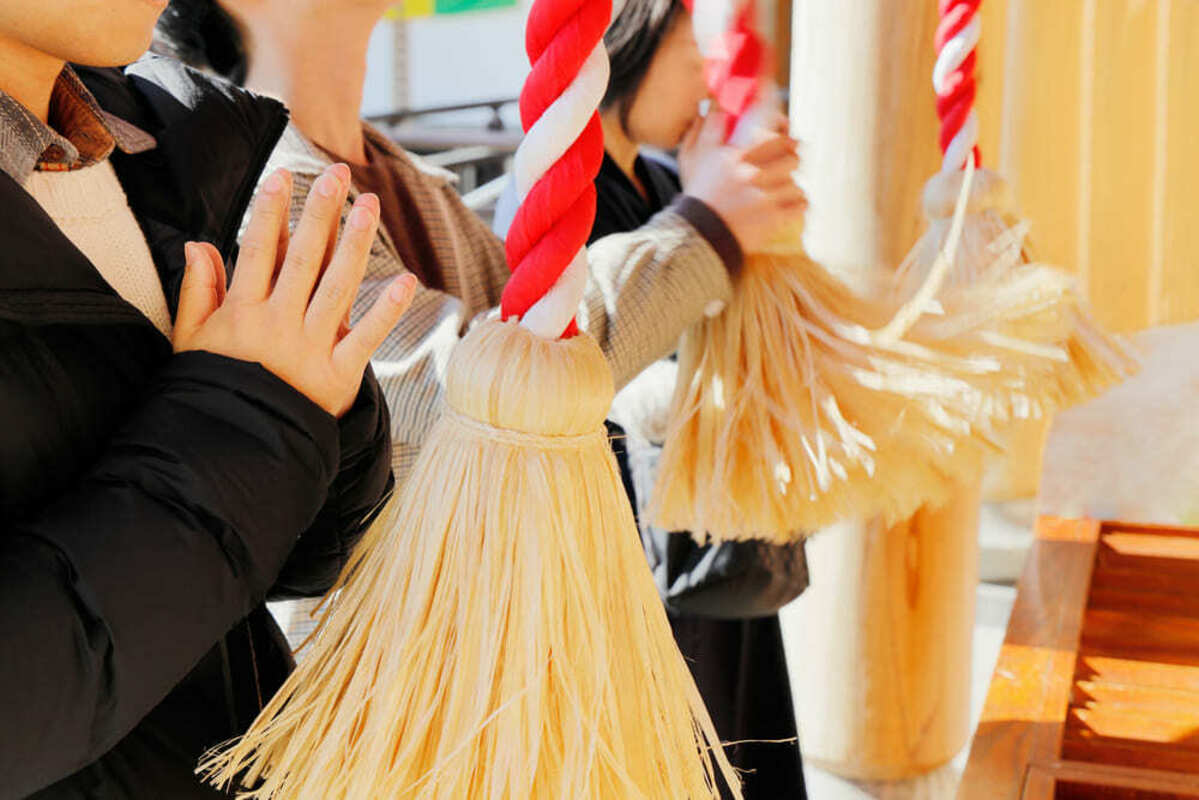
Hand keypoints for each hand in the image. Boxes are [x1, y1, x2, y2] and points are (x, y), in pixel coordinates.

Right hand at [172, 165, 417, 416]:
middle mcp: (278, 323)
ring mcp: (310, 348)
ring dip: (355, 243)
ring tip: (369, 205)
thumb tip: (199, 243)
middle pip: (304, 258)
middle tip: (337, 173)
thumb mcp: (192, 342)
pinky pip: (365, 338)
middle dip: (320, 212)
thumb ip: (197, 292)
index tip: (283, 176)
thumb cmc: (213, 388)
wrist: (235, 449)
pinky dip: (386, 311)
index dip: (271, 211)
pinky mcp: (338, 376)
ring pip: (337, 286)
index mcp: (242, 312)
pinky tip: (406, 280)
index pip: (259, 250)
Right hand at [678, 110, 806, 253]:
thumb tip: (713, 105)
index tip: (785, 124)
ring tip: (783, 187)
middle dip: (790, 154)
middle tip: (788, 157)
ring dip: (791, 183)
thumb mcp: (692, 158)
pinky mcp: (773, 218)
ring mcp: (764, 197)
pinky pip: (800, 204)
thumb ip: (704, 129)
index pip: (769, 129)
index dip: (782, 123)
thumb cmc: (697, 195)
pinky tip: (789, 205)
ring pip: (796, 179)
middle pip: (790, 152)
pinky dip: (798, 204)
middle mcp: (751, 174)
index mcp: (735, 156)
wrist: (698, 235)